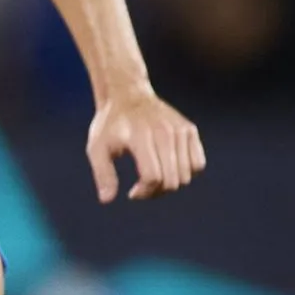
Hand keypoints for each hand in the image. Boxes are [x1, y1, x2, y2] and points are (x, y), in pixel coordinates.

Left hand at [87, 84, 205, 202]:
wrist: (127, 95)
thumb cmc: (110, 126)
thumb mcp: (97, 148)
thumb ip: (103, 174)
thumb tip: (107, 200)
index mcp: (141, 137)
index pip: (152, 177)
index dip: (143, 192)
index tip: (132, 192)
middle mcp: (164, 133)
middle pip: (171, 181)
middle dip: (156, 192)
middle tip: (142, 187)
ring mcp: (180, 130)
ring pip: (186, 176)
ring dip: (170, 184)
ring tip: (153, 177)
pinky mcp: (189, 130)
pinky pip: (197, 164)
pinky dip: (186, 173)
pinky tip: (168, 167)